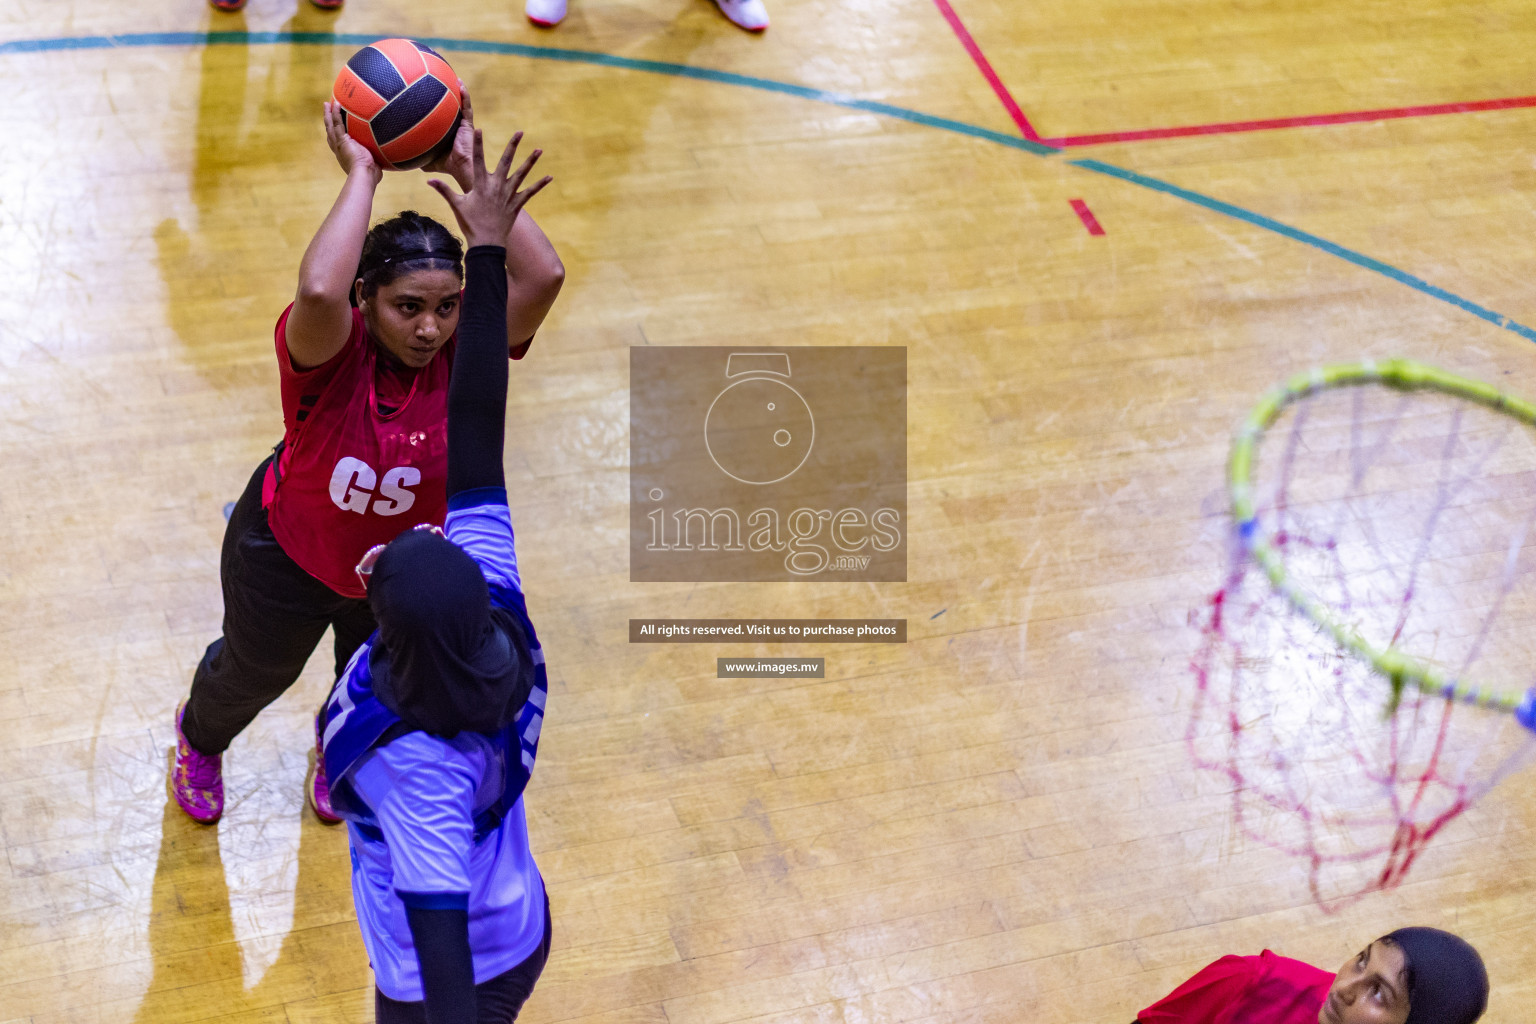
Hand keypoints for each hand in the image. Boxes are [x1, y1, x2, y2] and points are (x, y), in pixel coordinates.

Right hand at [324, 101, 380, 183]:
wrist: (364, 176)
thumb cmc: (371, 176)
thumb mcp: (373, 166)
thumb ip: (376, 161)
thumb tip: (387, 161)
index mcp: (344, 154)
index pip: (337, 141)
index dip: (335, 133)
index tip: (335, 126)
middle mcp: (338, 149)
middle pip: (330, 131)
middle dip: (328, 120)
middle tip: (326, 110)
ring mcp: (339, 144)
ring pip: (331, 125)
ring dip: (328, 113)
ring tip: (327, 103)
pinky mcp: (342, 140)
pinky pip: (337, 123)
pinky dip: (336, 113)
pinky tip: (336, 104)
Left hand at [421, 82, 475, 191]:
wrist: (461, 168)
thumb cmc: (446, 165)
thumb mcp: (425, 158)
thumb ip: (414, 154)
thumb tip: (395, 154)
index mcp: (445, 130)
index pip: (440, 114)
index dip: (435, 103)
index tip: (425, 92)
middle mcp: (454, 124)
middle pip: (450, 105)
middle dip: (447, 92)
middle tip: (439, 79)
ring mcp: (462, 123)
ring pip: (460, 102)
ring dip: (458, 89)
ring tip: (454, 77)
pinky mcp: (469, 124)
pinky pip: (467, 107)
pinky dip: (465, 96)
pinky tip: (460, 85)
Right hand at [427, 131, 551, 248]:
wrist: (486, 243)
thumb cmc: (470, 224)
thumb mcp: (456, 205)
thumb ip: (444, 190)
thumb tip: (428, 180)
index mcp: (480, 184)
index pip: (478, 160)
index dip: (478, 144)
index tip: (479, 130)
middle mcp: (496, 186)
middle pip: (506, 161)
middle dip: (513, 145)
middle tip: (520, 131)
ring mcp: (508, 195)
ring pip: (521, 174)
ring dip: (531, 161)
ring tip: (539, 150)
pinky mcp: (517, 205)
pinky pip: (530, 192)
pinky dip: (540, 185)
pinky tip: (549, 177)